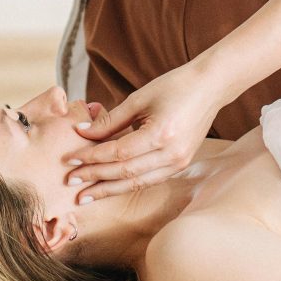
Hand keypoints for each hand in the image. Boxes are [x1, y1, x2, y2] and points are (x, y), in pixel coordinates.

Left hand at [65, 62, 223, 201]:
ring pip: (137, 182)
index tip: (70, 160)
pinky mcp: (181, 164)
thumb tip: (82, 133)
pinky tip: (109, 186)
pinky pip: (149, 180)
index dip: (92, 158)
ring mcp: (179, 162)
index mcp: (161, 134)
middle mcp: (172, 154)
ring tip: (85, 195)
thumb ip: (110, 120)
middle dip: (95, 178)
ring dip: (109, 189)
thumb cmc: (175, 86)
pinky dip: (127, 183)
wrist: (210, 87)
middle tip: (70, 182)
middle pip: (126, 172)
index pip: (119, 153)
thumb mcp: (139, 98)